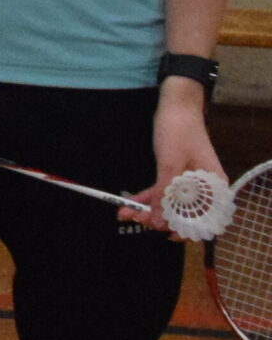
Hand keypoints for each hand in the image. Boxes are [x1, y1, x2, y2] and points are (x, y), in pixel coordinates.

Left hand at [129, 82, 223, 230]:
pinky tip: (128, 204)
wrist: (176, 105)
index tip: (166, 235)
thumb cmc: (179, 131)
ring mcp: (190, 183)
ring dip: (148, 210)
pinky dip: (146, 198)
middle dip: (159, 219)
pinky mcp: (175, 176)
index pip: (204, 219)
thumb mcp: (170, 164)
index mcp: (214, 187)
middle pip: (184, 214)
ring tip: (125, 213)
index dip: (186, 230)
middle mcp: (205, 189)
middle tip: (137, 219)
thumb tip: (159, 222)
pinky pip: (162, 192)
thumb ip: (164, 194)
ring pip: (169, 204)